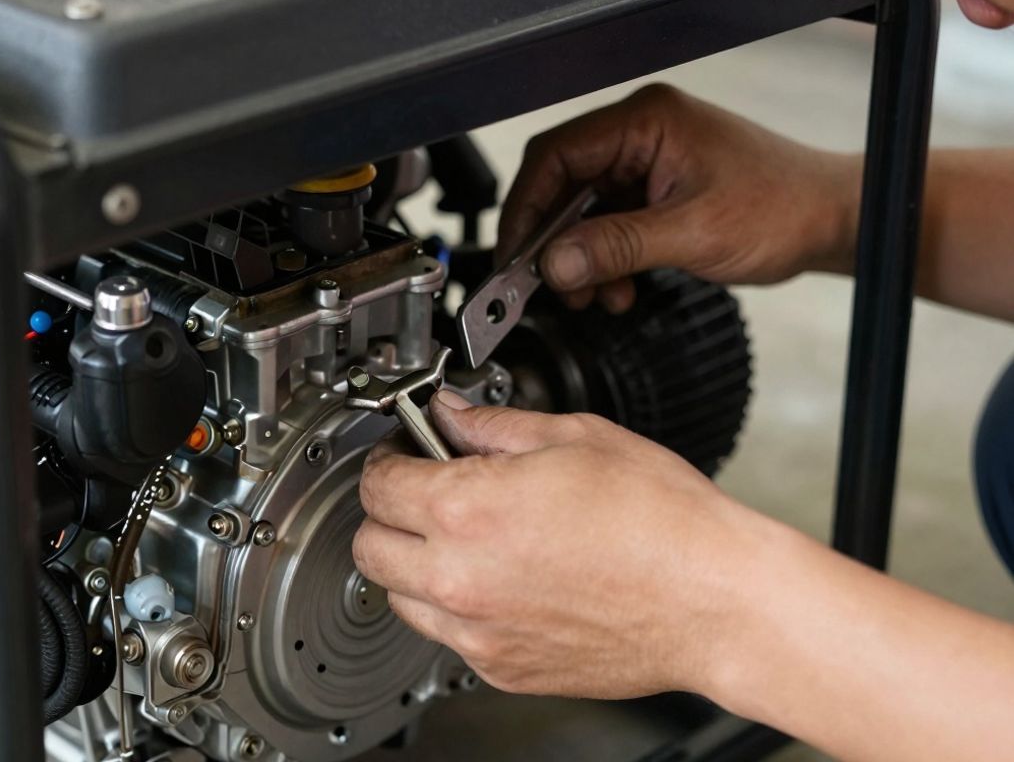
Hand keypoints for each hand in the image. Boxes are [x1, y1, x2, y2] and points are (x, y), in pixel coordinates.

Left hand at [353, 391, 784, 698]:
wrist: (714, 601)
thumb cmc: (661, 521)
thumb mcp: (575, 438)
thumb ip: (495, 427)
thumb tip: (452, 416)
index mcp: (466, 510)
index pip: (377, 485)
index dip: (387, 461)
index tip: (403, 456)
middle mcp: (459, 578)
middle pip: (369, 548)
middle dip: (388, 516)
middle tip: (423, 496)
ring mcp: (478, 632)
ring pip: (400, 600)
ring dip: (416, 567)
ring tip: (467, 542)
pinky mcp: (503, 668)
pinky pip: (449, 637)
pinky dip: (459, 610)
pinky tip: (502, 582)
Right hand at [498, 84, 859, 311]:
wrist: (832, 221)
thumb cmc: (783, 208)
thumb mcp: (691, 233)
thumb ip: (616, 247)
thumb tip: (555, 263)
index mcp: (645, 122)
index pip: (555, 156)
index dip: (526, 209)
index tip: (515, 255)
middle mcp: (640, 135)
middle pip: (563, 186)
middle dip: (553, 242)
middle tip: (546, 284)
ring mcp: (647, 163)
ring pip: (582, 211)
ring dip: (579, 259)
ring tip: (591, 295)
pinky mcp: (656, 191)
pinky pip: (608, 225)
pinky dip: (604, 261)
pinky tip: (616, 289)